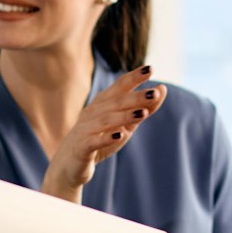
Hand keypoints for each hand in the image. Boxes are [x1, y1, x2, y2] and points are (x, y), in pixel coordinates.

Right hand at [41, 67, 167, 202]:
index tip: (150, 68)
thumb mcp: (126, 124)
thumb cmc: (100, 139)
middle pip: (115, 102)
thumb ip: (144, 108)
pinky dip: (106, 138)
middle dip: (135, 97)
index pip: (120, 86)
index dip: (134, 77)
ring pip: (106, 120)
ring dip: (125, 116)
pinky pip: (93, 141)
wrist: (69, 164)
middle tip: (154, 92)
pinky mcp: (81, 148)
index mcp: (103, 103)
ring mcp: (85, 130)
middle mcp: (92, 113)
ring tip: (143, 113)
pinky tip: (119, 136)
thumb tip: (163, 88)